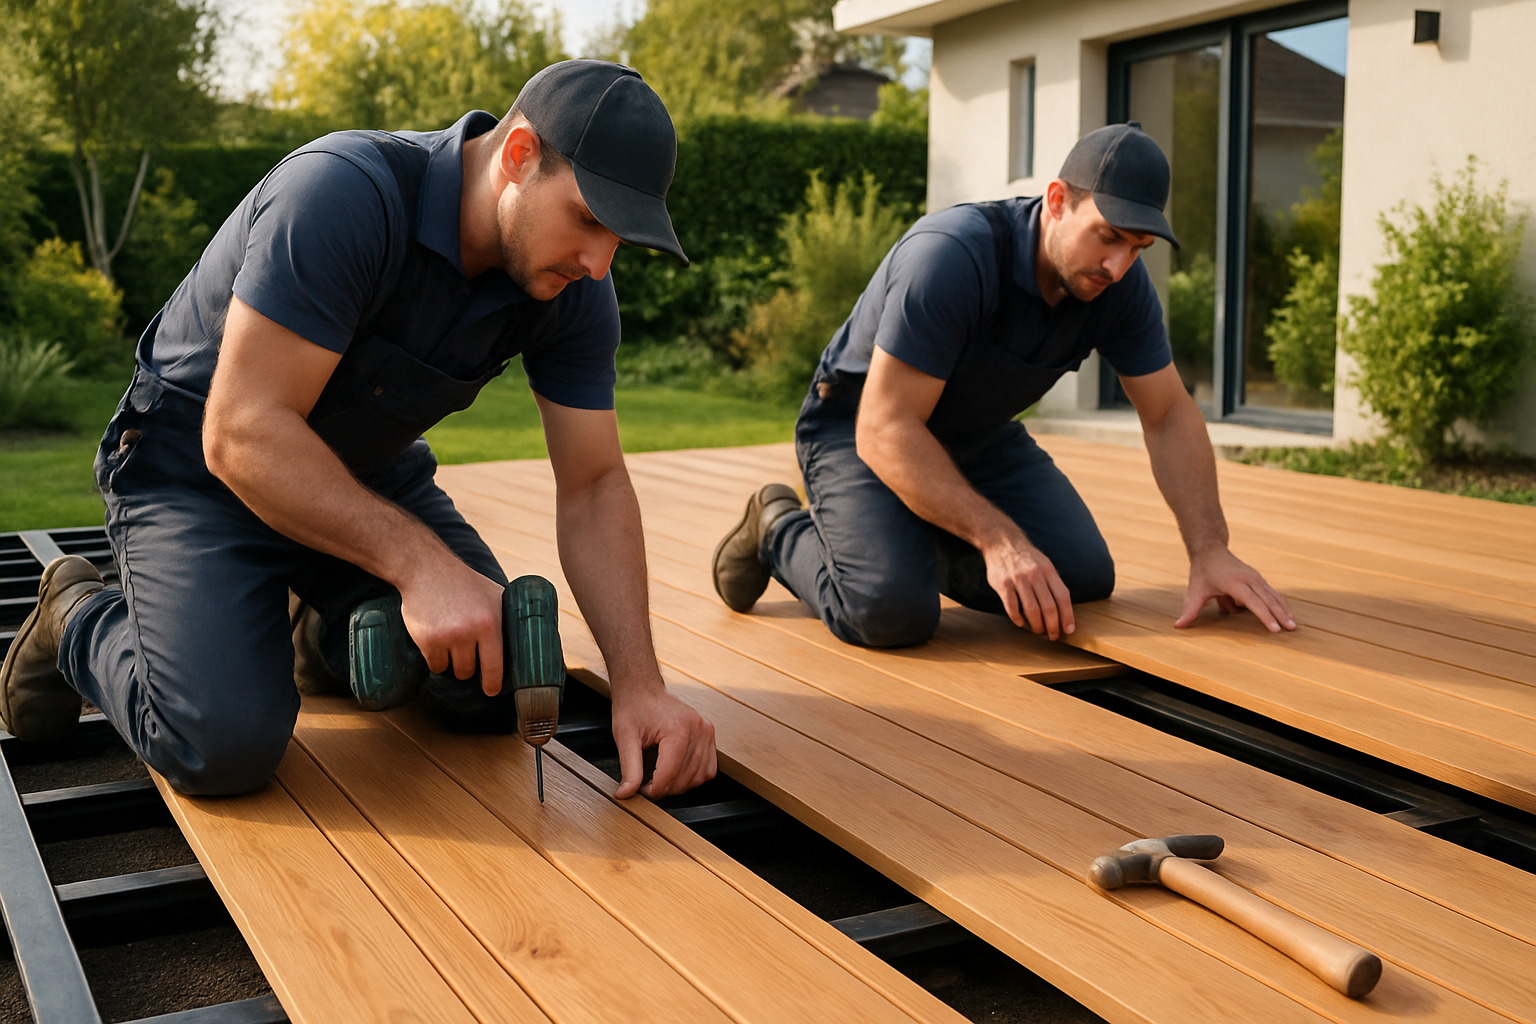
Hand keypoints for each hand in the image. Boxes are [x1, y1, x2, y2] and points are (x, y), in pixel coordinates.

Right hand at [397, 554, 506, 694]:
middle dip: (467, 667)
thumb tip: (524, 638)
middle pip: (469, 671)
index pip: (495, 665)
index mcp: (491, 623)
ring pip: (450, 670)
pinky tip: (436, 643)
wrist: (426, 569)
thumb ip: (505, 616)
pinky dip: (434, 658)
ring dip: (450, 663)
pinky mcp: (426, 640)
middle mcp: (469, 632)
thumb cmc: (464, 582)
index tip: (491, 691)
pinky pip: (434, 665)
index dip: (493, 683)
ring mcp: (447, 637)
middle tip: (465, 653)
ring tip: (450, 644)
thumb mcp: (493, 594)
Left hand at [611, 681, 716, 798]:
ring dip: (679, 784)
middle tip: (646, 783)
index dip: (653, 790)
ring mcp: (706, 730)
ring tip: (659, 775)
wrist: (642, 690)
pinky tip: (675, 770)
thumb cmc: (634, 708)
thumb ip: (629, 769)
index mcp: (678, 728)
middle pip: (685, 778)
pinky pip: (708, 769)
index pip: (670, 774)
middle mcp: (698, 728)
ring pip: (698, 777)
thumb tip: (626, 794)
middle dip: (665, 788)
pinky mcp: (709, 734)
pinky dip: (692, 776)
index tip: (641, 790)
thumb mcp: (625, 739)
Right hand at [983, 533, 1074, 639]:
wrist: (1002, 542)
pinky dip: (1018, 619)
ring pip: (1032, 610)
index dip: (1068, 616)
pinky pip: (1012, 607)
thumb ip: (1053, 583)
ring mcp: (1019, 580)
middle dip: (1053, 626)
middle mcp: (1035, 575)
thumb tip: (1064, 608)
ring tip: (1038, 631)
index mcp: (1048, 571)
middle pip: (1049, 607)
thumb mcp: (1045, 564)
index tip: (1069, 629)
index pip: (1063, 597)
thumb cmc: (1026, 558)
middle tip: (1053, 636)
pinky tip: (1021, 622)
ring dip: (1037, 625)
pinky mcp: (1004, 584)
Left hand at [1176, 548, 1296, 632]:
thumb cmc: (1202, 572)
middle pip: (1268, 599)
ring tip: (1294, 625)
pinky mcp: (1258, 578)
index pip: (1253, 602)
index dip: (1264, 616)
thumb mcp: (1195, 591)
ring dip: (1284, 609)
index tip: (1274, 629)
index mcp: (1234, 583)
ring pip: (1273, 595)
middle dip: (1280, 615)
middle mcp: (1249, 579)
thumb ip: (1190, 610)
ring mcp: (1255, 577)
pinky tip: (1288, 615)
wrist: (1211, 550)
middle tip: (1290, 629)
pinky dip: (1280, 603)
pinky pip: (1272, 592)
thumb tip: (1178, 626)